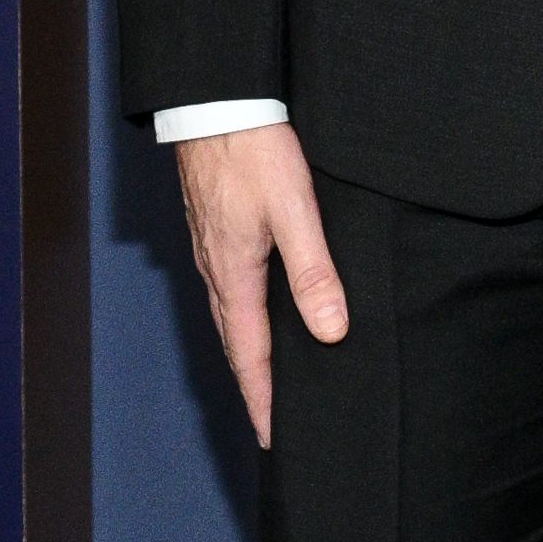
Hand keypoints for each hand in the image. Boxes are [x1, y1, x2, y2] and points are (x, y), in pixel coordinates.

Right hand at [175, 122, 348, 445]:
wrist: (214, 102)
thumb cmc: (253, 151)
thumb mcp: (294, 211)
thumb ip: (313, 271)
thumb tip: (330, 331)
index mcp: (235, 275)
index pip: (251, 356)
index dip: (264, 400)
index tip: (273, 439)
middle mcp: (217, 271)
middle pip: (236, 345)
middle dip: (254, 388)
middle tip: (271, 425)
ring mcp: (212, 251)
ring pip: (232, 318)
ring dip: (248, 355)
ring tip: (269, 383)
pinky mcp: (216, 230)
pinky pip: (230, 291)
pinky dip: (244, 319)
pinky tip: (259, 315)